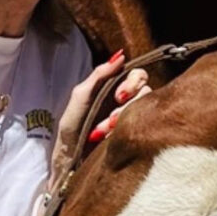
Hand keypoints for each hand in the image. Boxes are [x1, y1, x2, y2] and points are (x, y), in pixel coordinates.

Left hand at [50, 50, 150, 188]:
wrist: (70, 159)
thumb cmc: (72, 128)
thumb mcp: (80, 96)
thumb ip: (99, 75)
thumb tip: (120, 56)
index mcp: (114, 87)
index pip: (137, 74)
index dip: (133, 82)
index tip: (119, 95)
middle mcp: (127, 100)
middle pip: (146, 89)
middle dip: (129, 103)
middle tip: (113, 117)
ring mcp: (132, 118)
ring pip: (145, 108)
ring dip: (123, 119)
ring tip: (105, 130)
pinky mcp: (135, 135)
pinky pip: (144, 127)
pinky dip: (124, 132)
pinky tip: (109, 139)